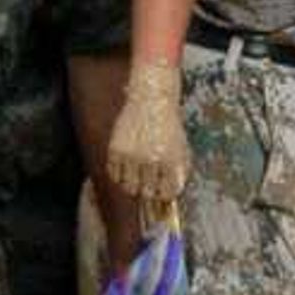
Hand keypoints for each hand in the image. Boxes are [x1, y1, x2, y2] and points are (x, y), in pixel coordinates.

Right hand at [104, 61, 188, 210]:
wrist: (152, 98)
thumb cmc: (168, 123)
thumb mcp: (181, 146)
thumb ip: (179, 171)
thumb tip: (173, 194)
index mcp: (171, 160)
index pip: (167, 192)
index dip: (164, 195)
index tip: (162, 193)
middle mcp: (151, 160)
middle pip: (146, 193)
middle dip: (148, 192)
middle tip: (148, 185)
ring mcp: (132, 155)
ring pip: (128, 187)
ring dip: (133, 185)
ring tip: (136, 177)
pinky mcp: (116, 149)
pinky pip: (114, 174)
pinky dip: (118, 175)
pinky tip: (125, 167)